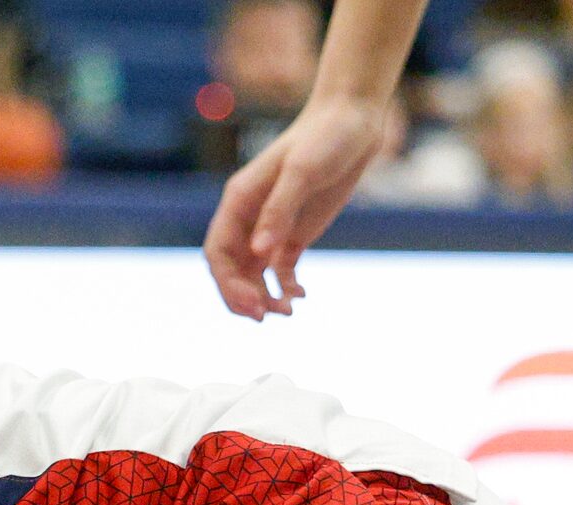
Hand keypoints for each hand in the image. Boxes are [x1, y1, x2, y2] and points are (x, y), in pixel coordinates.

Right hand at [203, 95, 392, 318]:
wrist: (354, 118)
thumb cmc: (326, 137)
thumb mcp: (302, 171)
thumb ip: (279, 211)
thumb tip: (259, 253)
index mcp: (239, 201)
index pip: (218, 253)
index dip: (228, 283)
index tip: (252, 304)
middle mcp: (249, 217)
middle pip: (232, 270)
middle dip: (243, 297)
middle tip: (266, 317)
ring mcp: (272, 226)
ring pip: (254, 275)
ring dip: (264, 297)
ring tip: (287, 312)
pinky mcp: (295, 232)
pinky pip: (280, 270)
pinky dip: (286, 287)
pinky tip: (302, 296)